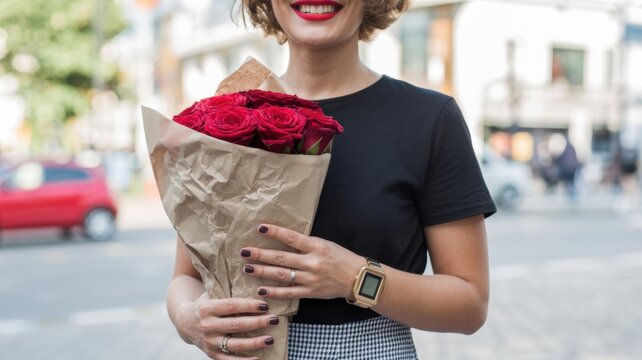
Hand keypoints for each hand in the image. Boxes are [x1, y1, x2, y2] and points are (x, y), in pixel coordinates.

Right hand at [175, 292, 279, 359]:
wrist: (184, 323)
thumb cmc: (206, 305)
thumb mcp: (211, 295)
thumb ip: (228, 293)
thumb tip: (255, 290)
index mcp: (207, 308)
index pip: (231, 306)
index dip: (249, 306)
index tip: (265, 305)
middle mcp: (207, 326)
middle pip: (236, 325)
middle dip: (257, 323)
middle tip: (274, 320)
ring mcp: (209, 342)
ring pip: (234, 344)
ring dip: (254, 343)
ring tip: (270, 339)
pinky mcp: (211, 354)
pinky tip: (258, 357)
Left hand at [240, 224, 364, 299]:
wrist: (357, 278)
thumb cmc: (340, 257)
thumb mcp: (324, 244)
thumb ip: (306, 244)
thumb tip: (283, 239)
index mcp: (315, 246)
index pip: (292, 237)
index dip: (275, 232)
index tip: (260, 228)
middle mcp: (311, 262)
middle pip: (281, 257)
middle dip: (261, 254)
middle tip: (244, 252)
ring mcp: (310, 278)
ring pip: (282, 275)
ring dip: (263, 272)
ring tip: (248, 269)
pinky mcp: (310, 292)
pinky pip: (289, 292)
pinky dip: (274, 292)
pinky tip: (261, 290)